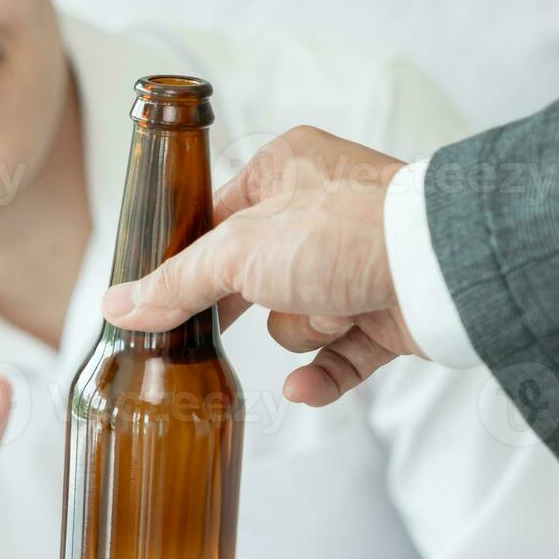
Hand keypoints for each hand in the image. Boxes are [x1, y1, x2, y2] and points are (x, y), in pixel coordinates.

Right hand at [101, 127, 423, 406]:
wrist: (440, 269)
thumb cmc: (346, 230)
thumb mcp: (237, 252)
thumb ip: (175, 284)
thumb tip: (118, 306)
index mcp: (285, 170)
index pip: (218, 219)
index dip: (196, 262)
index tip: (171, 297)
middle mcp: (322, 210)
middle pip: (253, 276)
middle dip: (254, 304)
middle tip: (226, 322)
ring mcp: (357, 263)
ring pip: (294, 318)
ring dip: (305, 328)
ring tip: (335, 310)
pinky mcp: (386, 312)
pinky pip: (338, 357)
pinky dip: (325, 373)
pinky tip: (306, 388)